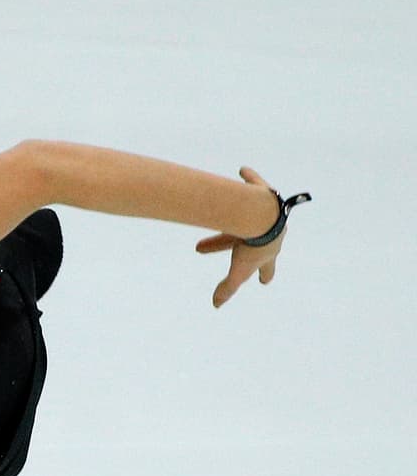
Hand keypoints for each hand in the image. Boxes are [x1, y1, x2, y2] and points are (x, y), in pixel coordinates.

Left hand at [194, 167, 283, 308]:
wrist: (264, 216)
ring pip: (254, 213)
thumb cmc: (253, 244)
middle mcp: (270, 232)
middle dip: (227, 245)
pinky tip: (242, 170)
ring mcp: (268, 214)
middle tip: (204, 248)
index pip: (264, 268)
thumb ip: (227, 288)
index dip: (264, 275)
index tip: (264, 282)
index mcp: (266, 252)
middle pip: (245, 241)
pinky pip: (257, 184)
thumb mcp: (239, 270)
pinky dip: (250, 178)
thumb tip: (216, 305)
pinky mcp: (264, 194)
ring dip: (242, 213)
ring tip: (230, 209)